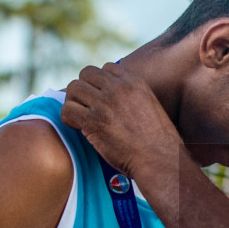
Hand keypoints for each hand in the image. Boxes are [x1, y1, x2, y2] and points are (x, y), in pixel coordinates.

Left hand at [61, 63, 180, 176]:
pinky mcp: (94, 121)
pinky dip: (68, 118)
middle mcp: (119, 88)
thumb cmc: (158, 141)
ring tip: (79, 117)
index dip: (99, 83)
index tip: (101, 98)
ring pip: (73, 89)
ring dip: (73, 102)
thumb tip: (114, 98)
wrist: (159, 159)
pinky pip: (68, 110)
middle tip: (86, 107)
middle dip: (83, 89)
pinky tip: (77, 127)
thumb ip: (133, 96)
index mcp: (135, 82)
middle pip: (86, 74)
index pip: (106, 68)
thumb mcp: (151, 106)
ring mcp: (105, 103)